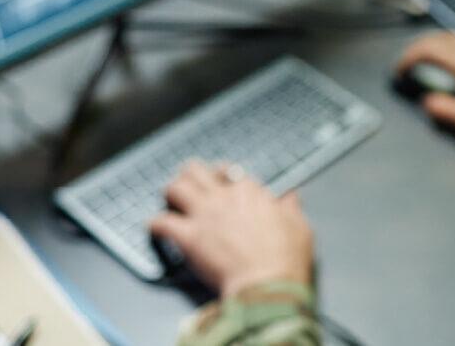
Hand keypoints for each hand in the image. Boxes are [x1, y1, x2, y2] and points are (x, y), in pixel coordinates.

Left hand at [150, 161, 312, 297]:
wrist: (268, 284)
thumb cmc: (286, 258)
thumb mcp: (299, 226)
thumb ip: (291, 208)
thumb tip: (291, 197)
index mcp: (250, 192)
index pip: (230, 173)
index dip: (224, 177)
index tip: (223, 184)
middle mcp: (224, 197)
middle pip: (196, 171)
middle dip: (190, 176)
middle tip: (190, 185)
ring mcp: (204, 215)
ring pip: (175, 188)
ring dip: (170, 193)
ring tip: (170, 202)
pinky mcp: (188, 238)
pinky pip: (160, 222)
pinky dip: (154, 226)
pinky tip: (156, 231)